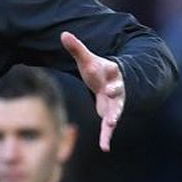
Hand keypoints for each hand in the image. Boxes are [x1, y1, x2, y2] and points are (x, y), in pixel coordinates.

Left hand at [61, 32, 124, 151]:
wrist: (110, 82)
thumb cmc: (98, 70)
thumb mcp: (87, 60)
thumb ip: (77, 48)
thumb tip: (63, 34)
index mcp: (111, 72)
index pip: (112, 70)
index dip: (111, 71)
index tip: (110, 70)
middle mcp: (116, 88)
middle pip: (118, 90)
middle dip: (116, 92)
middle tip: (114, 93)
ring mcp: (115, 103)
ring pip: (116, 111)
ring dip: (113, 117)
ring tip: (110, 125)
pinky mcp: (111, 114)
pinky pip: (109, 127)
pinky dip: (107, 137)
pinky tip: (105, 148)